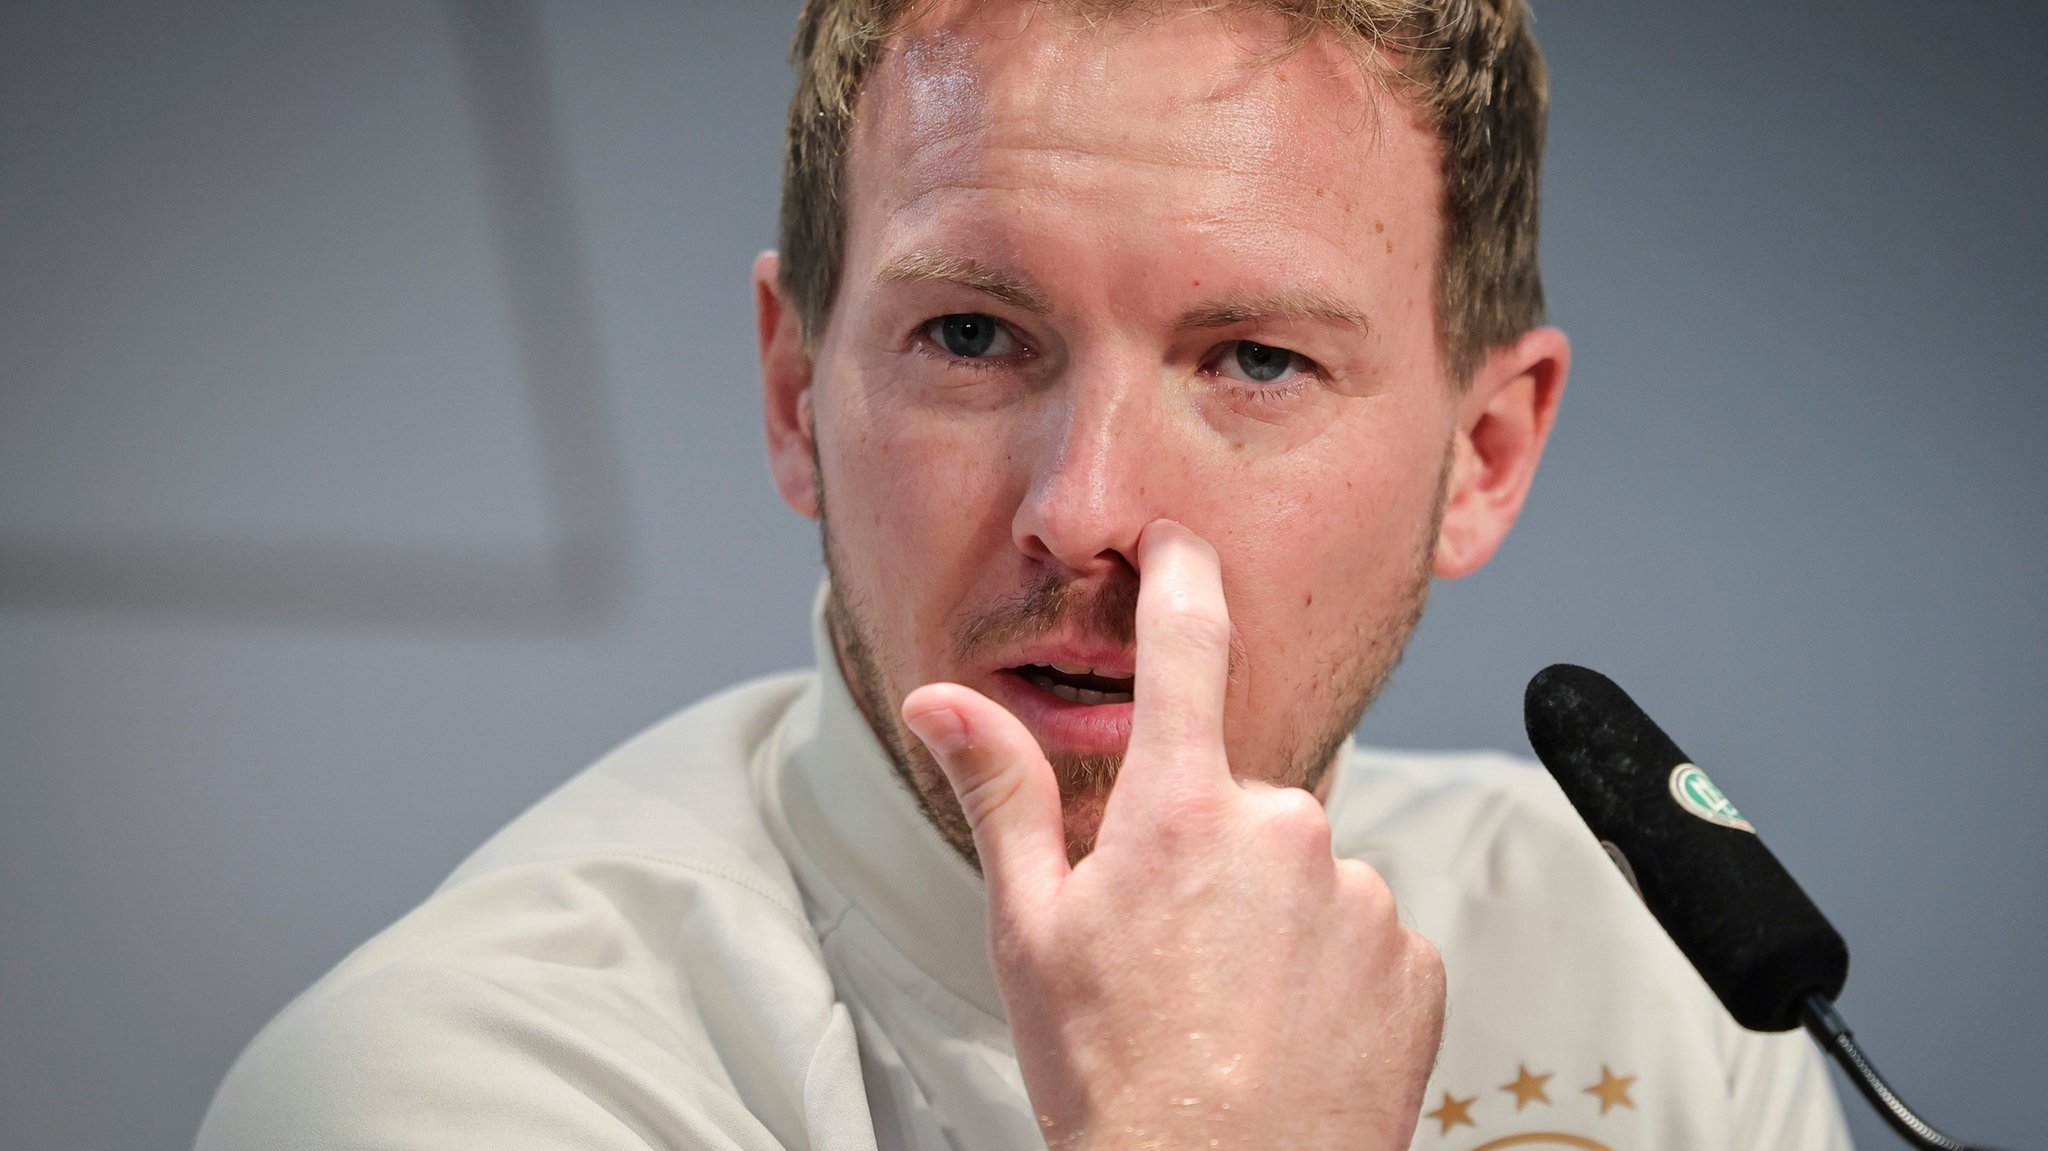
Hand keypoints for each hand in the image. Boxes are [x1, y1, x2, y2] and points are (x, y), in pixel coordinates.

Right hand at [901, 520, 1444, 1150]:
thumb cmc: (1113, 1077)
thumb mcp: (1029, 930)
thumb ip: (1002, 793)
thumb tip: (943, 701)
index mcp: (1181, 810)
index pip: (1186, 645)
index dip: (1180, 577)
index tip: (1178, 545)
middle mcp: (1285, 831)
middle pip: (1241, 798)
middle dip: (1207, 850)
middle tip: (1167, 947)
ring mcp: (1361, 895)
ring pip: (1306, 871)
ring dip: (1271, 915)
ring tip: (1227, 1005)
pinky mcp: (1414, 959)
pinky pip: (1364, 933)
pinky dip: (1328, 968)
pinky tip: (1284, 1029)